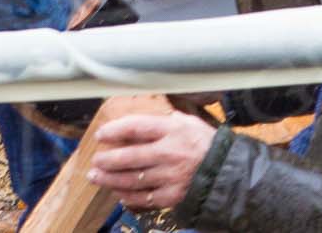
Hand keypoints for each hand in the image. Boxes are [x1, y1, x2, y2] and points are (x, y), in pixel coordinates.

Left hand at [87, 111, 215, 210]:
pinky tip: (118, 193)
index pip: (136, 127)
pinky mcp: (172, 196)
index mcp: (172, 130)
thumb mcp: (187, 123)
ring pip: (133, 179)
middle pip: (130, 156)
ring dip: (110, 179)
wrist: (226, 172)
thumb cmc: (204, 144)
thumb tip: (136, 123)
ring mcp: (170, 177)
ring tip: (96, 177)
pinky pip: (144, 198)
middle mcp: (169, 153)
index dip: (115, 130)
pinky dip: (128, 196)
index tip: (101, 134)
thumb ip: (162, 122)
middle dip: (107, 159)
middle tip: (95, 160)